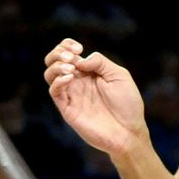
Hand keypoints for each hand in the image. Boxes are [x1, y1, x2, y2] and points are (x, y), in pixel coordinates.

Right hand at [43, 38, 146, 154]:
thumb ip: (100, 62)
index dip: (67, 45)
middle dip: (58, 53)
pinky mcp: (68, 109)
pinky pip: (54, 91)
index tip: (78, 48)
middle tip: (72, 57)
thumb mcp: (119, 75)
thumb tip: (79, 60)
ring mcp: (72, 95)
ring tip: (72, 69)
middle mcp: (77, 82)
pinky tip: (71, 78)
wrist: (129, 132)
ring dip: (56, 66)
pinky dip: (58, 81)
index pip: (68, 53)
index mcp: (89, 72)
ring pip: (49, 75)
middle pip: (54, 61)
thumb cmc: (128, 105)